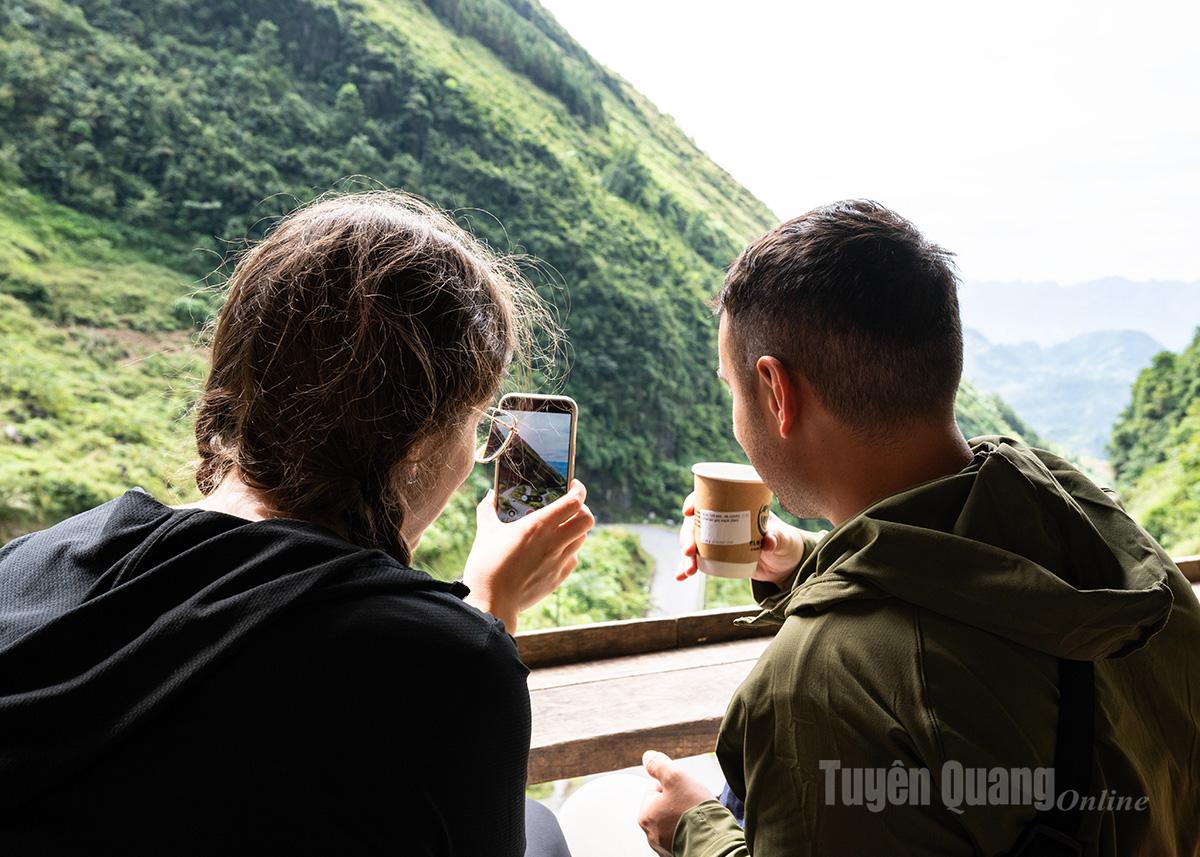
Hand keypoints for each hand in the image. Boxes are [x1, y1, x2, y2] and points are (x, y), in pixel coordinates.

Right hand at [462, 480, 593, 633]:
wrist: (492, 602)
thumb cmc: (487, 564)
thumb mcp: (485, 531)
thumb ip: (488, 509)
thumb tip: (489, 495)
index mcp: (539, 525)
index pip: (574, 501)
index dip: (579, 490)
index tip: (573, 485)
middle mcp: (555, 542)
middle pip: (587, 519)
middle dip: (582, 509)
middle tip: (569, 508)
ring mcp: (559, 561)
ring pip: (582, 538)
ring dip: (575, 529)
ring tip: (560, 528)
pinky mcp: (558, 578)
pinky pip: (573, 558)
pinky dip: (568, 550)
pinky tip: (553, 550)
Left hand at [637, 750, 715, 855]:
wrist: (715, 842)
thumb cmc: (694, 811)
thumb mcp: (675, 777)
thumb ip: (658, 764)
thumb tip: (647, 756)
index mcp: (645, 815)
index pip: (655, 789)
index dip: (673, 785)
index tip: (684, 791)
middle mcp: (651, 834)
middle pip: (665, 806)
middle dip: (678, 802)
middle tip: (693, 804)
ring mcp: (664, 846)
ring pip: (674, 821)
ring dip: (685, 816)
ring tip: (698, 817)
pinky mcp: (678, 853)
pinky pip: (683, 835)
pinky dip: (690, 831)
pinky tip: (699, 829)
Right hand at [676, 491, 804, 584]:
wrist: (785, 563)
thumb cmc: (785, 541)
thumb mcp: (783, 538)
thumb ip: (777, 538)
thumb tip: (768, 542)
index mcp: (735, 507)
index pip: (708, 498)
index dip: (694, 501)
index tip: (688, 511)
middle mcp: (722, 522)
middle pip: (696, 523)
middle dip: (687, 535)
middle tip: (689, 550)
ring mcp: (718, 540)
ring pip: (694, 543)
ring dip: (687, 555)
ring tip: (689, 570)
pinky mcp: (717, 558)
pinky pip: (699, 561)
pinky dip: (687, 568)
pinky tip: (681, 576)